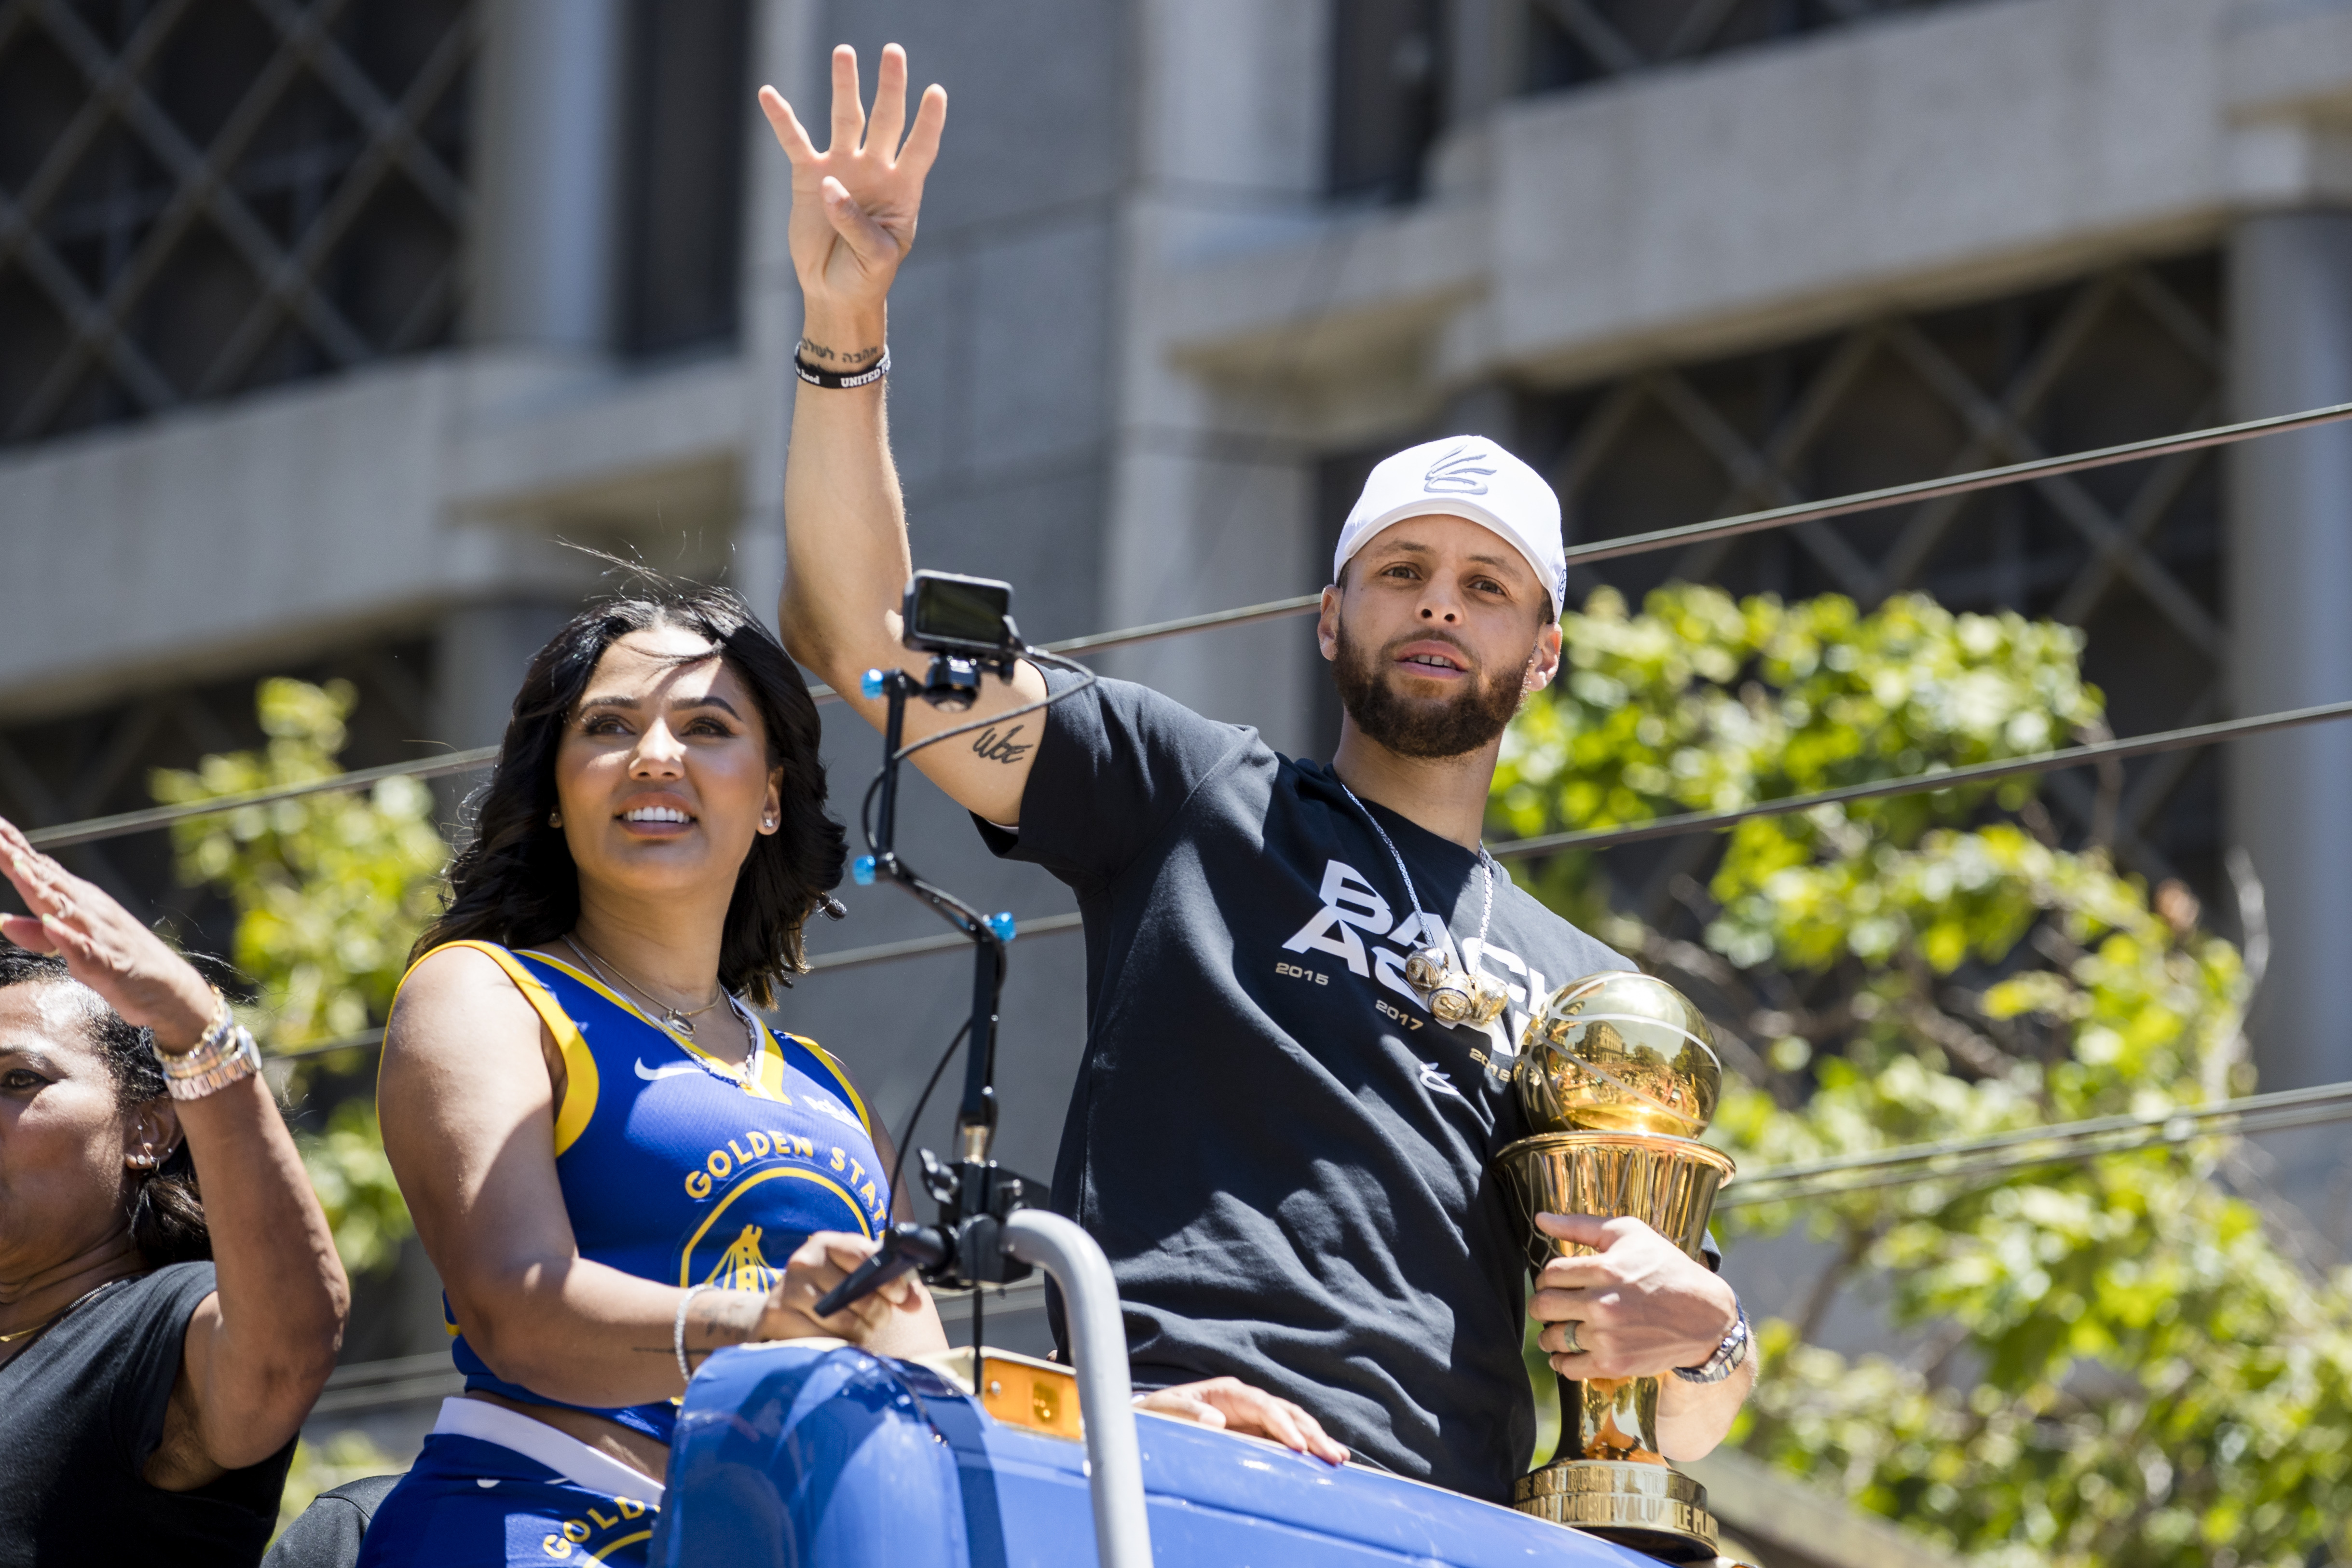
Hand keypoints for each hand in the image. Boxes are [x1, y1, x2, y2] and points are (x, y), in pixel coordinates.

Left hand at [0, 816, 217, 1049]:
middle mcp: (89, 909)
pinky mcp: (109, 964)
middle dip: (18, 857)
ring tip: (17, 867)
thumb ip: (37, 934)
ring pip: (65, 908)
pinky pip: (85, 949)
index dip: (13, 847)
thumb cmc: (118, 961)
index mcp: (78, 901)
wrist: (170, 988)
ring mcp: (100, 934)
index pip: (40, 869)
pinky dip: (67, 936)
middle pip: (47, 880)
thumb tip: (1, 921)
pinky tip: (51, 923)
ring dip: (40, 887)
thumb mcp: (73, 946)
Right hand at [757, 1231, 926, 1343]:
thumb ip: (888, 1282)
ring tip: (858, 1330)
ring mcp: (786, 1291)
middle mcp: (803, 1262)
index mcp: (825, 1244)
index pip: (865, 1256)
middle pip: (857, 1293)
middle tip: (878, 1320)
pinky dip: (836, 1344)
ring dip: (859, 1332)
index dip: (889, 1280)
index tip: (901, 1297)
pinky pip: (821, 1340)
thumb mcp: (855, 1275)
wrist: (778, 1308)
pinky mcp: (776, 1319)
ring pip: (841, 1320)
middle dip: (877, 1312)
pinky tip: (836, 1340)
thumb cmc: (826, 1289)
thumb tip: (914, 1300)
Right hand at [758, 44, 945, 334]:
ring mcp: (842, 168)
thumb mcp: (877, 258)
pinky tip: (768, 94)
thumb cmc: (867, 276)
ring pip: (846, 119)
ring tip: (844, 52)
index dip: (929, 122)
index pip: (920, 148)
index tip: (936, 92)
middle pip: (885, 119)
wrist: (835, 291)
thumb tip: (832, 187)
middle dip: (890, 86)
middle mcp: (875, 170)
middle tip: (893, 52)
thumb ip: (860, 226)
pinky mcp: (808, 177)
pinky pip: (795, 142)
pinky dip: (782, 119)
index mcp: (903, 189)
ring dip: (845, 86)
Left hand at [1134, 1377, 1349, 1464]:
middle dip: (1310, 1433)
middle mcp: (1245, 1401)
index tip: (1297, 1447)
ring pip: (1291, 1423)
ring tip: (1338, 1456)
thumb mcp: (1164, 1410)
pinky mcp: (1254, 1432)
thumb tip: (1216, 1421)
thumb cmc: (1157, 1414)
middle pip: (1284, 1413)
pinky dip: (1307, 1445)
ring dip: (1315, 1439)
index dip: (1281, 1425)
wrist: (1153, 1419)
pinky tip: (1326, 1455)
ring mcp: (1252, 1416)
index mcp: (1226, 1392)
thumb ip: (1187, 1413)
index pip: (1262, 1406)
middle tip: (1332, 1455)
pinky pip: (1285, 1436)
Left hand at [1528, 1214, 1737, 1379]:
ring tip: (1558, 1326)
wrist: (1704, 1314)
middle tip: (1552, 1303)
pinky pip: (1568, 1367)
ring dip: (1549, 1333)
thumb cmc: (1665, 1267)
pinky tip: (1565, 1352)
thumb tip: (1539, 1218)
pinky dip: (1561, 1361)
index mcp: (1604, 1269)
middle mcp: (1602, 1305)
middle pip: (1542, 1306)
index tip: (1556, 1280)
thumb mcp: (1629, 1234)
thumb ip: (1580, 1225)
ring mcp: (1607, 1338)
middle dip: (1542, 1303)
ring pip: (1551, 1338)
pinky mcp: (1614, 1364)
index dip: (1547, 1276)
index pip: (1549, 1274)